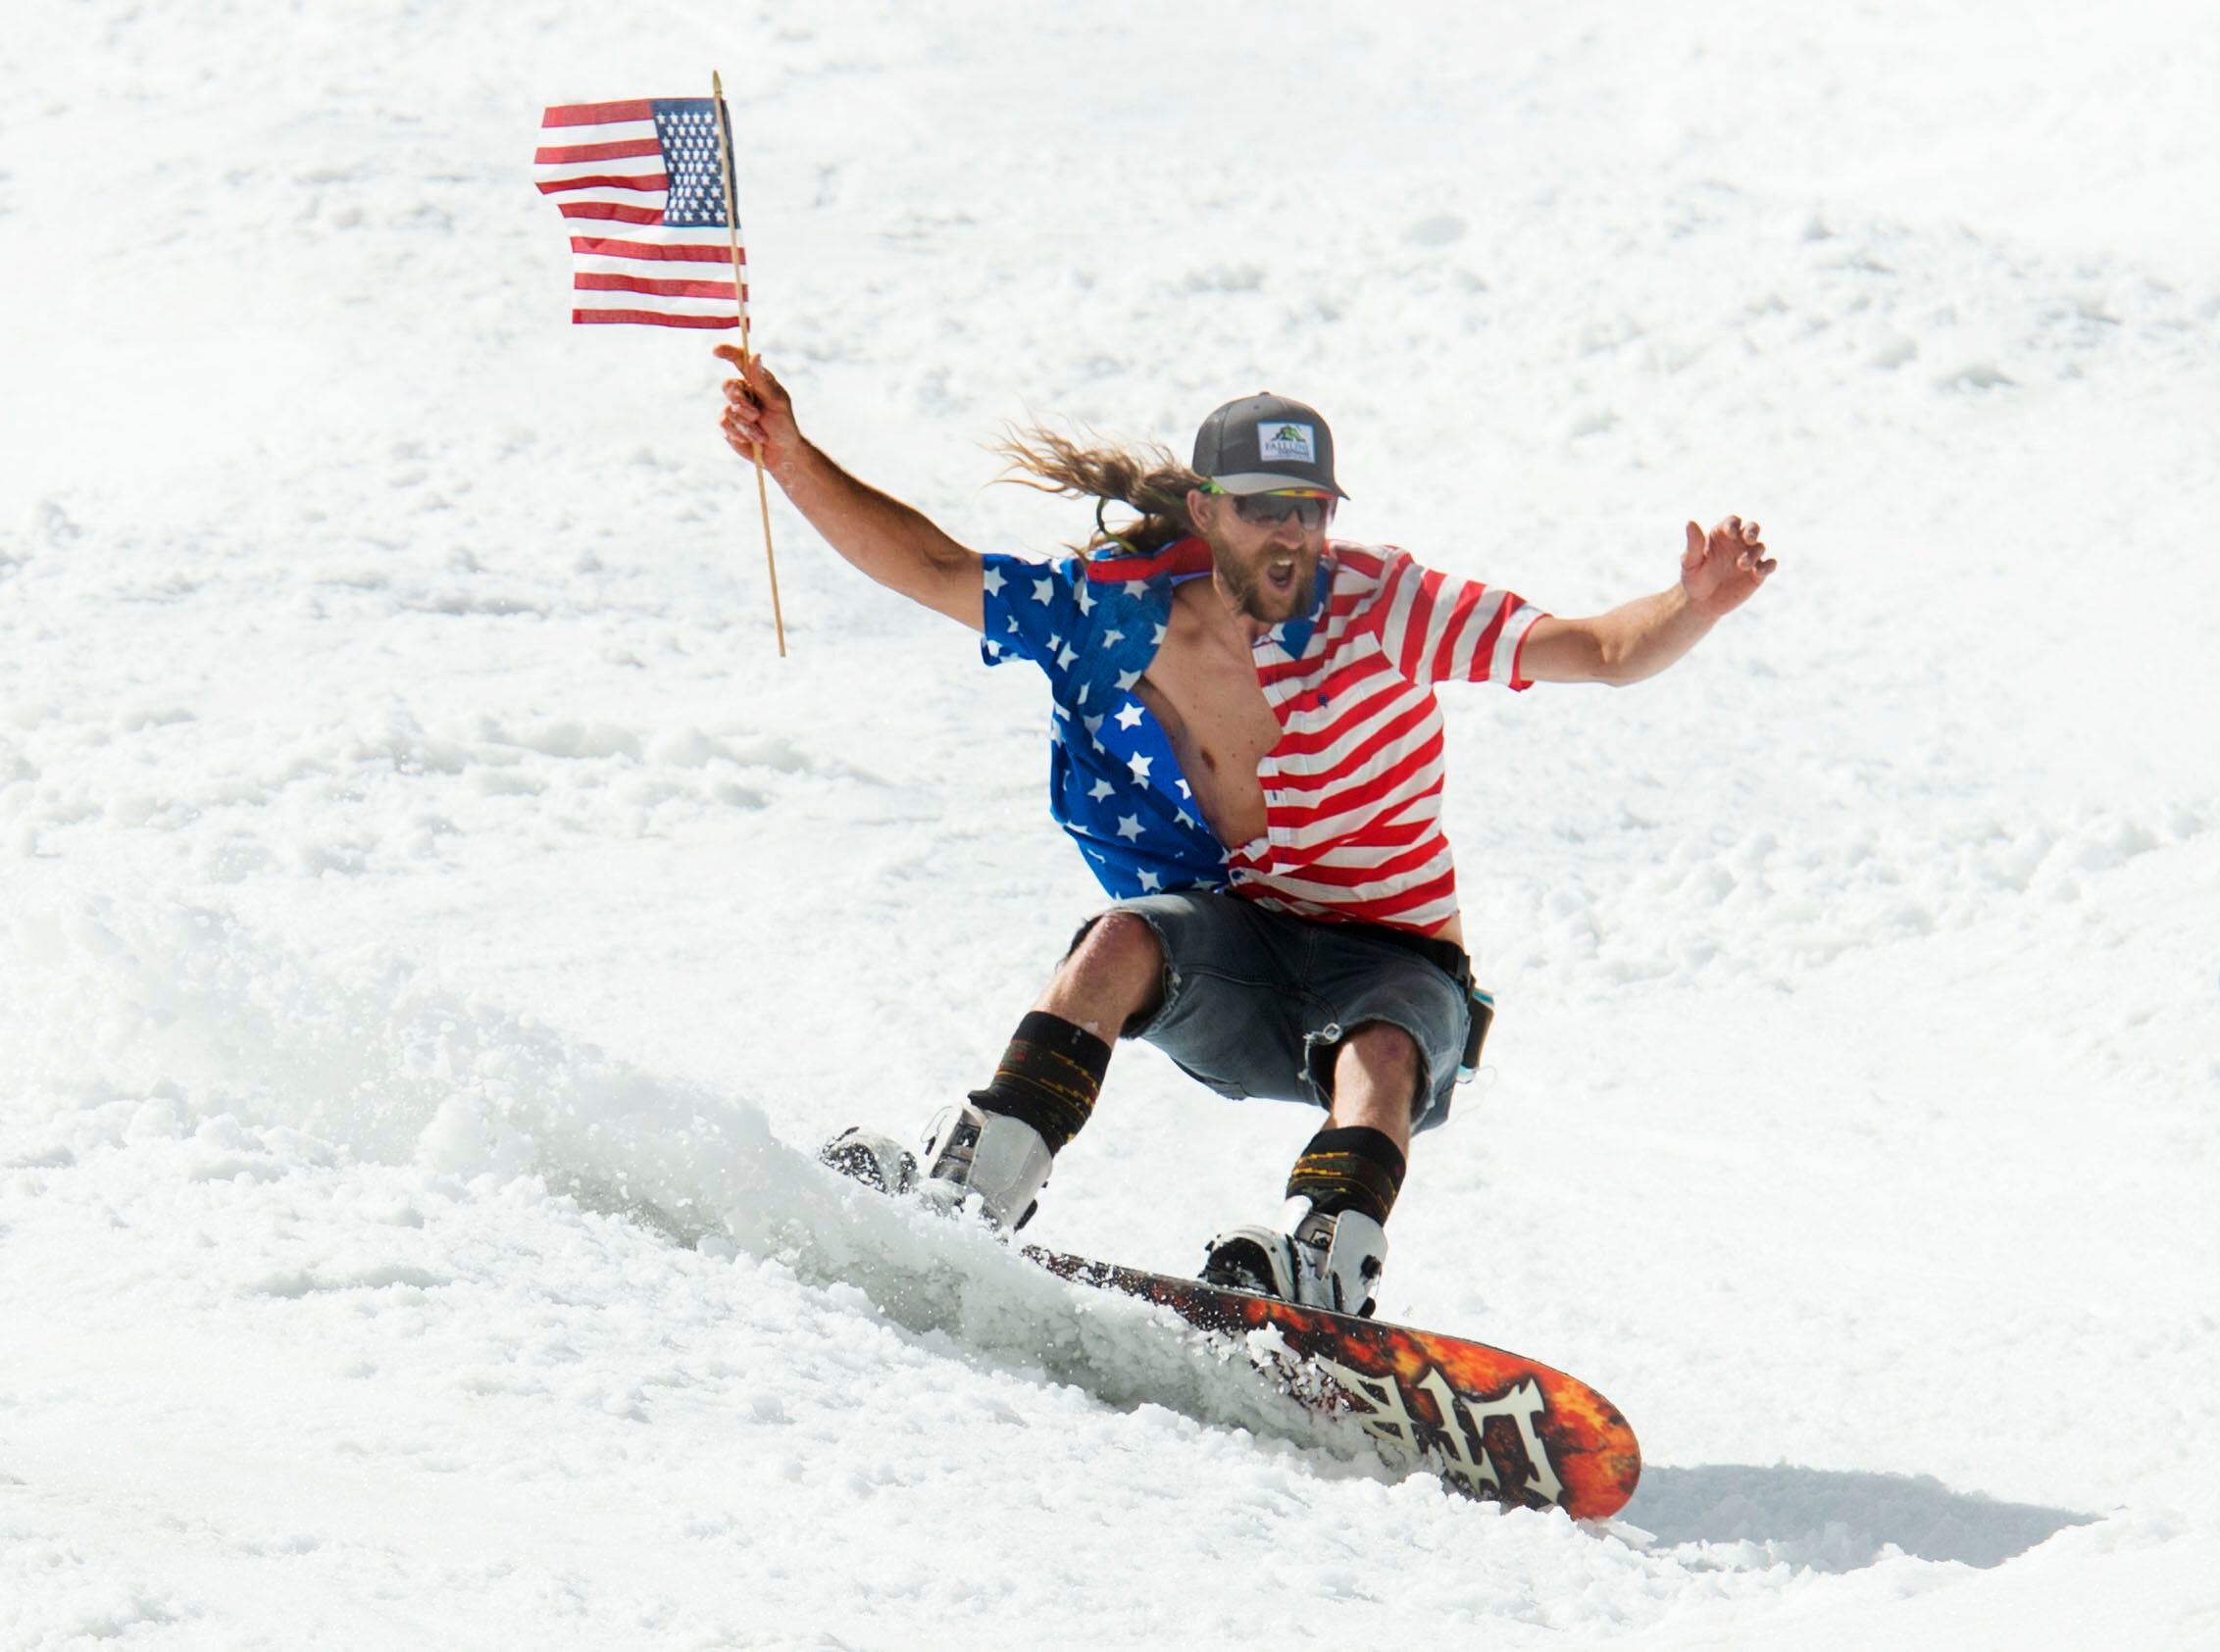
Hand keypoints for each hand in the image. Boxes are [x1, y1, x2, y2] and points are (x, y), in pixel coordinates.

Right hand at [714, 345, 802, 471]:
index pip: (739, 360)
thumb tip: (754, 355)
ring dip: (746, 424)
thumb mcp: (777, 402)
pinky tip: (751, 439)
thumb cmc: (783, 424)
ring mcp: (733, 407)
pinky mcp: (727, 425)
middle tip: (757, 415)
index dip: (727, 352)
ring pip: (728, 409)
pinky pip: (724, 423)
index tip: (716, 351)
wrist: (780, 452)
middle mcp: (742, 391)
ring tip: (761, 434)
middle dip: (742, 403)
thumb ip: (762, 381)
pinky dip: (740, 432)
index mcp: (756, 380)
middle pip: (728, 386)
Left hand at [1680, 515, 1775, 617]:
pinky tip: (1759, 572)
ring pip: (1760, 547)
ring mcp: (1750, 557)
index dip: (1733, 525)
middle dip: (1753, 530)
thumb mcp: (1690, 563)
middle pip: (1752, 528)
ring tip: (1742, 565)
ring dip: (1754, 554)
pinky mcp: (1758, 573)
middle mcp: (1738, 543)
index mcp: (1722, 535)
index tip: (1731, 533)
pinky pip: (1770, 565)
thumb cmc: (1693, 579)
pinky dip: (1769, 566)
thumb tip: (1690, 522)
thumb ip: (1693, 544)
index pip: (1732, 522)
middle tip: (1749, 539)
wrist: (1702, 603)